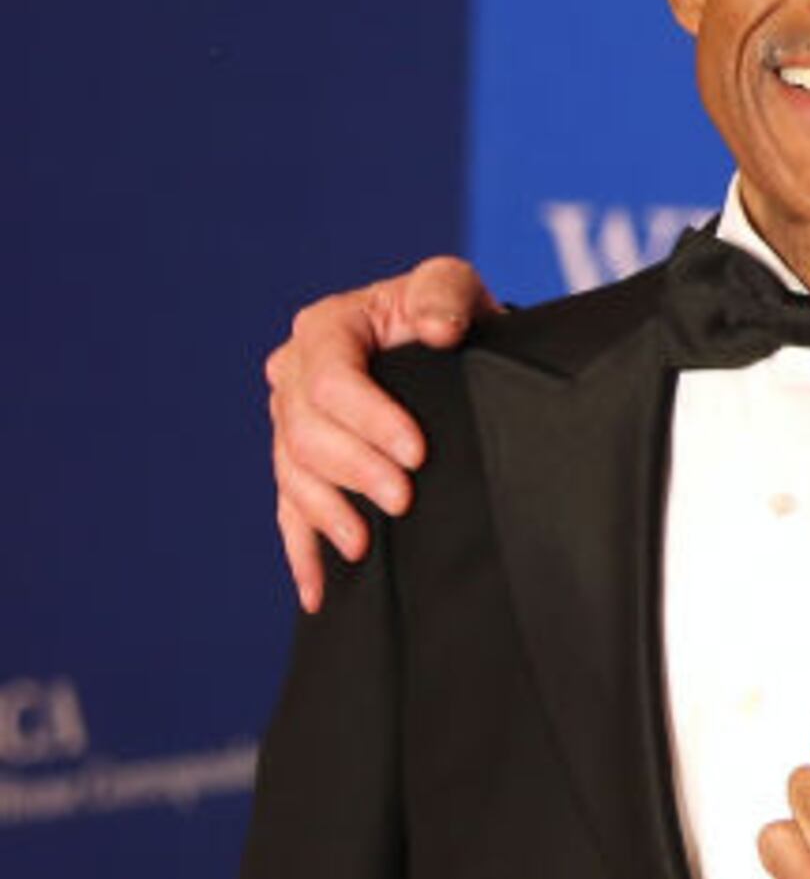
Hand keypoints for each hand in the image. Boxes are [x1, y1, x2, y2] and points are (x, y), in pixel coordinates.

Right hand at [268, 255, 495, 609]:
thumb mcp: (451, 287)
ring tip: (365, 543)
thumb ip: (444, 295)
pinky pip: (288, 510)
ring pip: (291, 474)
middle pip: (304, 431)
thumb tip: (438, 329)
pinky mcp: (301, 464)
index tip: (417, 453)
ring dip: (326, 513)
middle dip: (353, 470)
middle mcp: (295, 373)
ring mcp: (291, 421)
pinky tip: (316, 592)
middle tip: (404, 500)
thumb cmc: (447, 313)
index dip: (369, 420)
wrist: (448, 348)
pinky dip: (301, 551)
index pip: (330, 379)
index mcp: (326, 328)